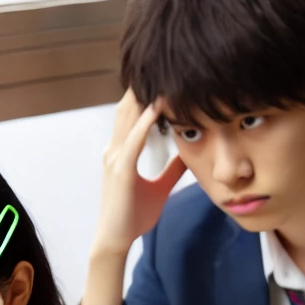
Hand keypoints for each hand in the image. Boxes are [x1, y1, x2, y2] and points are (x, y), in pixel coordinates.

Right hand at [92, 89, 186, 259]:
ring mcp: (115, 159)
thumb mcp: (159, 188)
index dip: (143, 95)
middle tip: (158, 64)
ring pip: (128, 119)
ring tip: (158, 75)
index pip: (131, 116)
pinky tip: (156, 108)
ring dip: (143, 97)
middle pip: (126, 110)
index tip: (160, 77)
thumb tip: (188, 155)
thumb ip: (172, 170)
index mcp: (122, 152)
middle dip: (141, 87)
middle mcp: (115, 150)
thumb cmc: (133, 216)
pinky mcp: (121, 172)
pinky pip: (133, 141)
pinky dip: (144, 123)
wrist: (116, 239)